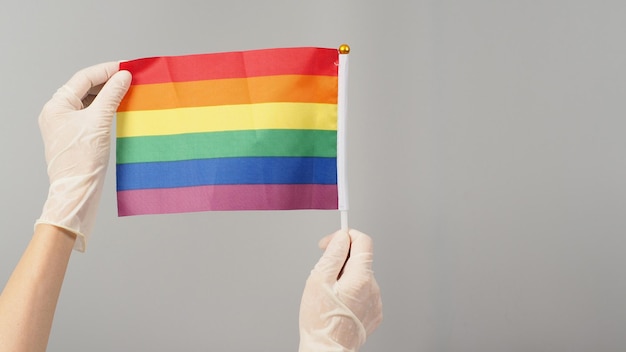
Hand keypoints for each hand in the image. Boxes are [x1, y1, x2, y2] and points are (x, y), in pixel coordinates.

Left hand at [36, 62, 130, 251]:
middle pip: (85, 88)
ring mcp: (66, 126)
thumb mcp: (99, 121)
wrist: (77, 191)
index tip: (128, 67)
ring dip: (108, 95)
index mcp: (57, 105)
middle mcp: (58, 113)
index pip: (84, 78)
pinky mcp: (76, 137)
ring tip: (128, 90)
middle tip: (131, 77)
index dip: (107, 70)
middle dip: (108, 81)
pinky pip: (91, 115)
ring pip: (89, 102)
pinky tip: (120, 108)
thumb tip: (123, 76)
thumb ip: (111, 95)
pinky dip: (106, 109)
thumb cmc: (83, 159)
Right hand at [299, 229, 382, 351]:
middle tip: (324, 276)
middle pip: (359, 259)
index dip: (345, 236)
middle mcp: (373, 288)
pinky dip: (352, 292)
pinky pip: (364, 292)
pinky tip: (339, 305)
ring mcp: (376, 301)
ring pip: (360, 277)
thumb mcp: (319, 280)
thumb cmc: (320, 320)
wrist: (327, 350)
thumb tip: (341, 237)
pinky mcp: (375, 313)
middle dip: (341, 261)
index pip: (363, 241)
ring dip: (346, 278)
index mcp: (361, 277)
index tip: (332, 243)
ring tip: (330, 295)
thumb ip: (332, 254)